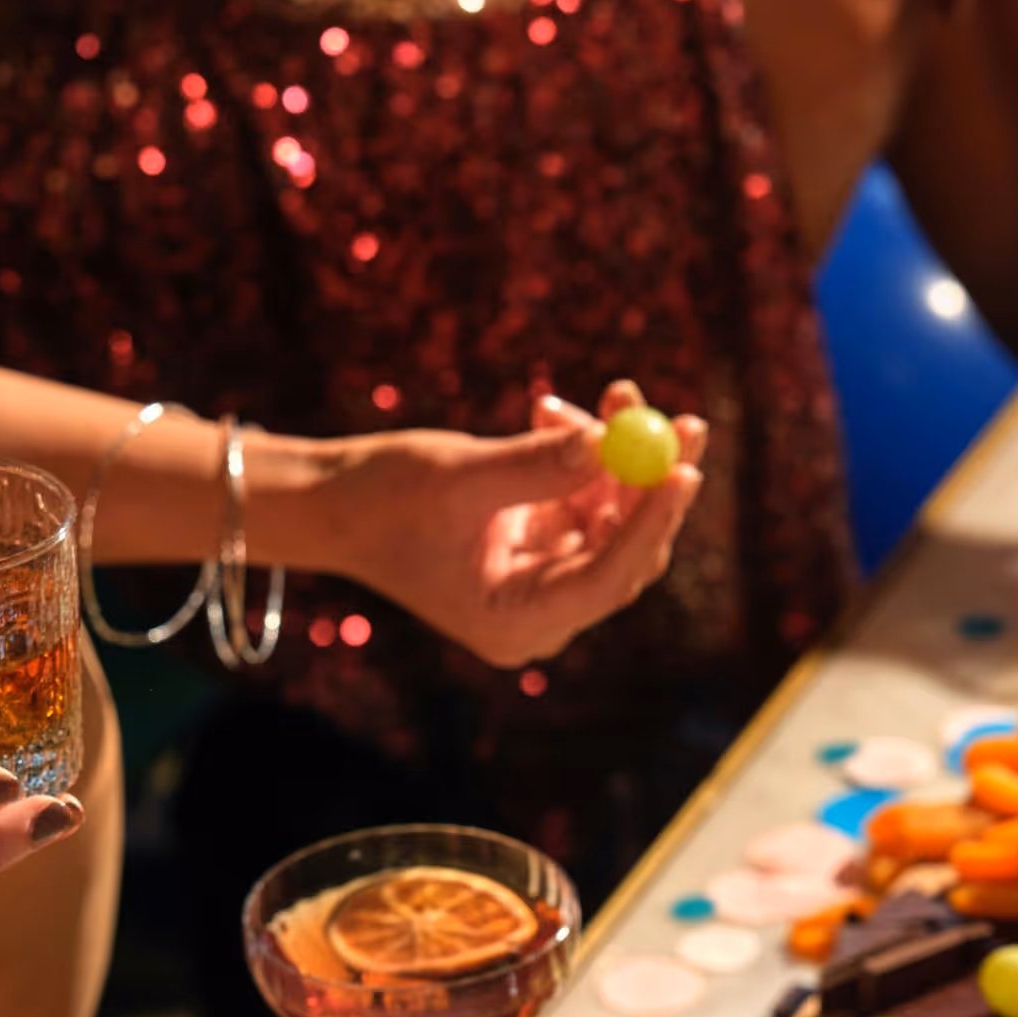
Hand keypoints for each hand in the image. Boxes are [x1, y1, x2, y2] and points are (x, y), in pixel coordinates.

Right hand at [300, 387, 706, 666]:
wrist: (330, 502)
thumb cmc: (378, 499)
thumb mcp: (457, 479)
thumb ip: (534, 466)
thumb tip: (608, 444)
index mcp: (517, 624)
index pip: (607, 579)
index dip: (650, 524)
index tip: (684, 470)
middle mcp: (539, 613)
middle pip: (626, 553)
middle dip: (653, 482)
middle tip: (687, 423)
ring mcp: (541, 579)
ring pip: (612, 518)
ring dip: (618, 454)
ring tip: (616, 391)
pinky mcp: (536, 544)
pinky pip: (584, 498)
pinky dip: (581, 454)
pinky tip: (554, 410)